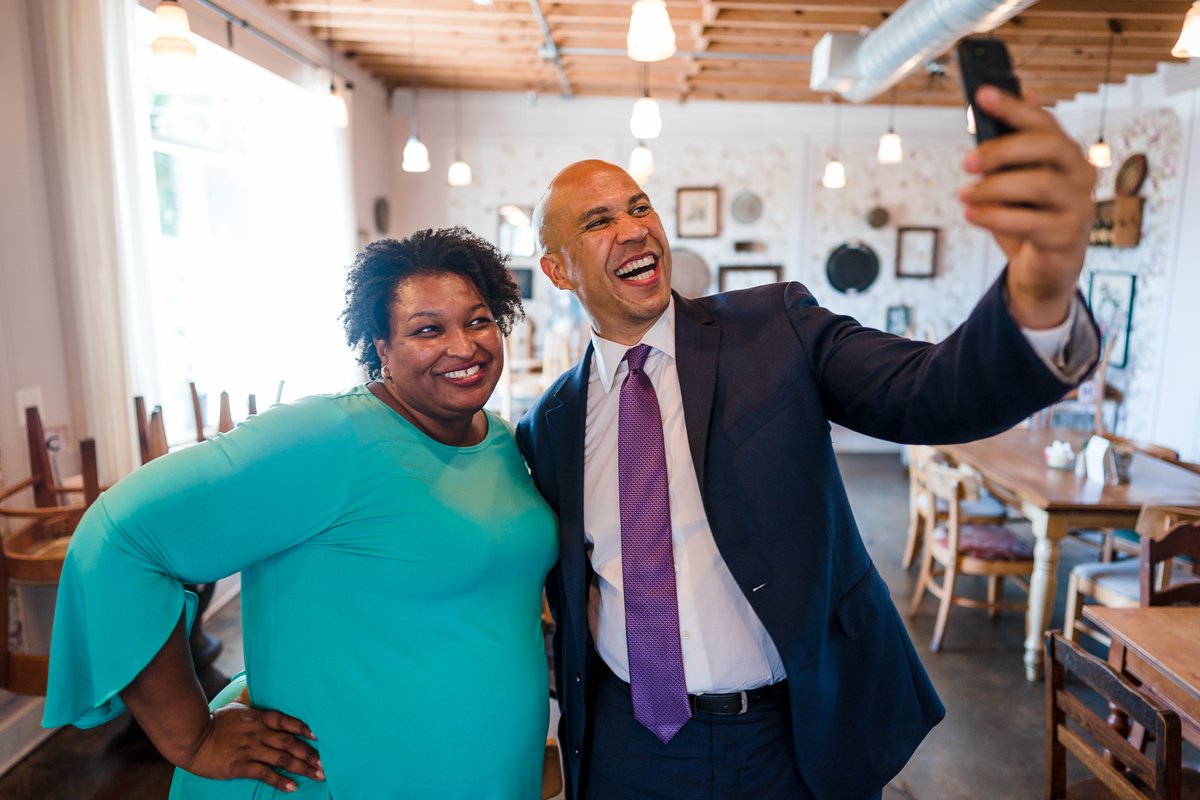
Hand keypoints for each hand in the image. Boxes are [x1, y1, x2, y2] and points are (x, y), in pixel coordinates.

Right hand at [173, 701, 323, 792]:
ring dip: (302, 767)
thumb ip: (253, 709)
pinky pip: (265, 773)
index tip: (319, 736)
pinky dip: (280, 780)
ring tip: (317, 775)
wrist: (192, 738)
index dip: (304, 728)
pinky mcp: (240, 766)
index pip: (286, 721)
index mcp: (258, 718)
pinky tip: (293, 787)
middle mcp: (258, 733)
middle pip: (290, 742)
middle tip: (325, 763)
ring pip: (282, 758)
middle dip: (310, 753)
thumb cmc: (214, 722)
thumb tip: (262, 704)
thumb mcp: (236, 710)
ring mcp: (250, 749)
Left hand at [958, 86, 1096, 328]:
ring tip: (964, 195)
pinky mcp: (1066, 236)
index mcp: (1066, 154)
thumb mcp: (1017, 180)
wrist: (1046, 266)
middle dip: (1002, 150)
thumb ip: (1012, 148)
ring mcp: (1078, 205)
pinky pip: (1028, 221)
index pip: (1044, 122)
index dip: (1013, 107)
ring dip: (993, 188)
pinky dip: (994, 216)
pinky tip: (972, 215)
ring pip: (1038, 184)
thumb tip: (1010, 101)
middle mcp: (1080, 174)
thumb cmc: (1029, 216)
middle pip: (1046, 146)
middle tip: (966, 162)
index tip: (982, 95)